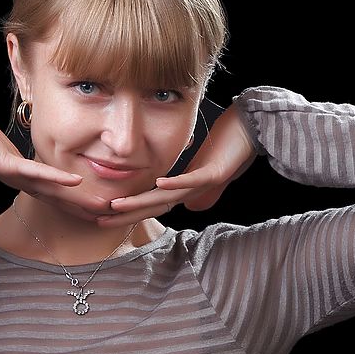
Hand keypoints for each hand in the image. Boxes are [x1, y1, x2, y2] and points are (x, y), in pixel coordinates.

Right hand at [0, 88, 110, 222]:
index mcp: (15, 175)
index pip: (48, 195)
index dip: (68, 206)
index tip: (86, 216)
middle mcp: (22, 172)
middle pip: (58, 194)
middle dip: (82, 205)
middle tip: (109, 214)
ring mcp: (18, 167)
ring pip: (55, 186)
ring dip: (79, 197)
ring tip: (104, 205)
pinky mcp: (9, 162)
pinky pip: (36, 172)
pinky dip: (56, 177)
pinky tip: (76, 181)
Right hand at [96, 101, 257, 226]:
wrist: (254, 134)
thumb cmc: (231, 147)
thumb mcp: (208, 167)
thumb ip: (197, 185)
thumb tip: (186, 201)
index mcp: (186, 190)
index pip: (152, 204)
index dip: (129, 211)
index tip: (104, 214)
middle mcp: (192, 192)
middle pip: (154, 206)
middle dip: (126, 213)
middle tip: (100, 219)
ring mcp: (204, 184)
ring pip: (167, 197)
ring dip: (141, 202)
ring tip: (116, 205)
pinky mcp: (215, 173)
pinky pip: (192, 179)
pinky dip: (175, 182)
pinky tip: (157, 183)